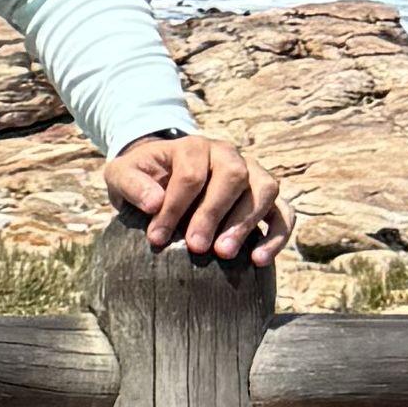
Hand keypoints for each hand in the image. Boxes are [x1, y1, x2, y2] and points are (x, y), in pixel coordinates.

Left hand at [102, 133, 285, 264]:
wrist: (161, 178)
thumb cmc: (143, 179)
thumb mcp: (122, 175)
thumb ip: (132, 184)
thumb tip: (155, 203)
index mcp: (193, 147)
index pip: (191, 174)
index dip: (175, 206)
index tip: (157, 237)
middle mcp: (228, 155)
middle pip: (233, 176)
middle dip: (213, 213)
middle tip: (196, 247)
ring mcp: (252, 174)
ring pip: (265, 189)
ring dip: (246, 222)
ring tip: (224, 253)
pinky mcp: (266, 198)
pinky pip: (285, 213)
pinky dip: (278, 235)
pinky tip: (259, 260)